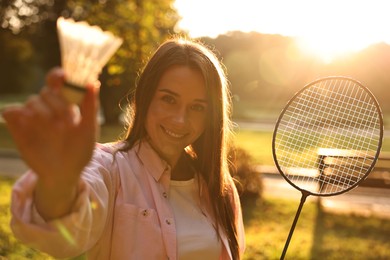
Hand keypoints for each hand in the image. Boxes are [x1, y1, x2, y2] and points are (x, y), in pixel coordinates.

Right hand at [2, 67, 99, 218]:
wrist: (64, 173)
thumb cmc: (80, 150)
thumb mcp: (89, 129)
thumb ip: (90, 106)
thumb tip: (93, 83)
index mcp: (65, 104)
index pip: (57, 81)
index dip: (57, 76)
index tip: (63, 78)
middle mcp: (47, 107)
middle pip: (46, 92)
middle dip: (58, 105)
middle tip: (67, 124)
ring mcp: (31, 116)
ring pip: (32, 101)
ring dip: (44, 113)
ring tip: (56, 131)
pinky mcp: (18, 127)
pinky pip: (11, 112)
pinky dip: (18, 114)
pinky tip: (29, 124)